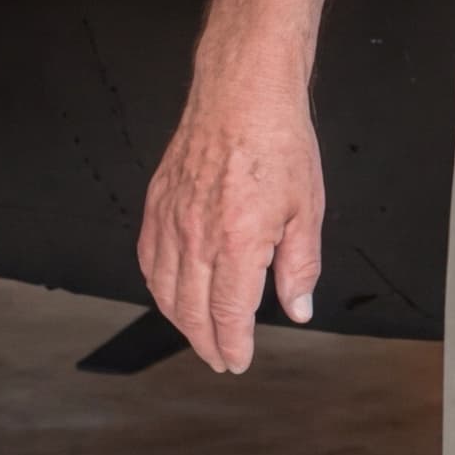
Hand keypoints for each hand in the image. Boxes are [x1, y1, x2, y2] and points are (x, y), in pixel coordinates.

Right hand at [134, 75, 325, 372]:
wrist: (243, 93)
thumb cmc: (279, 142)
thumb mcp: (307, 210)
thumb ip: (300, 267)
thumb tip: (298, 309)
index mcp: (237, 242)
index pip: (228, 314)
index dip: (233, 345)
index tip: (238, 361)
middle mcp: (196, 236)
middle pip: (190, 311)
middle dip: (205, 343)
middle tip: (219, 359)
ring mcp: (170, 220)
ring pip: (163, 290)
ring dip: (179, 320)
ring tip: (197, 334)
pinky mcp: (155, 204)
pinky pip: (148, 259)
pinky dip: (157, 286)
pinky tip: (170, 293)